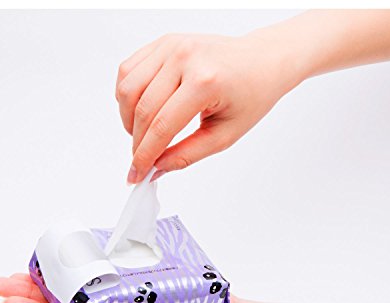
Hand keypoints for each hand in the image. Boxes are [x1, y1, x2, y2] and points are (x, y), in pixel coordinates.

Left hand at [0, 273, 238, 302]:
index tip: (11, 301)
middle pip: (68, 302)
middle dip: (35, 293)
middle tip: (5, 281)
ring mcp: (127, 291)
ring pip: (85, 281)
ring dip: (56, 272)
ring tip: (28, 263)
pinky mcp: (142, 273)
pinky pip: (113, 264)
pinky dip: (91, 257)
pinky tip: (75, 249)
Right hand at [116, 32, 300, 183]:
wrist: (262, 61)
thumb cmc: (252, 94)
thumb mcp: (226, 134)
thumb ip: (188, 154)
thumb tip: (157, 168)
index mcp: (205, 82)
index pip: (162, 126)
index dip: (145, 155)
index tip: (136, 174)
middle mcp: (184, 58)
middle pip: (142, 110)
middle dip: (136, 142)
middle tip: (140, 160)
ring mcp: (171, 46)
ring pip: (127, 88)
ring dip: (127, 119)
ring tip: (142, 134)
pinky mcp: (164, 42)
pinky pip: (128, 70)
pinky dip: (126, 95)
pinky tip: (140, 109)